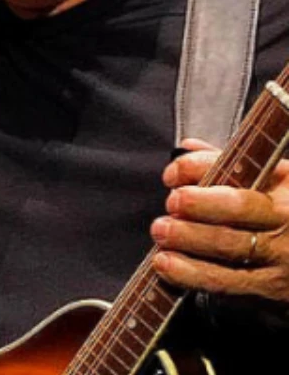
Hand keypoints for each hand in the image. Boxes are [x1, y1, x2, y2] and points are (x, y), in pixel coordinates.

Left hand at [151, 138, 288, 306]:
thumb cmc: (288, 216)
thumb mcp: (274, 183)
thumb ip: (230, 165)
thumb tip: (187, 149)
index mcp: (284, 187)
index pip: (239, 169)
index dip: (199, 167)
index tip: (172, 174)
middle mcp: (286, 219)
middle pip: (237, 207)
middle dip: (196, 203)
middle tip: (170, 204)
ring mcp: (281, 257)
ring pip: (228, 246)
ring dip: (187, 239)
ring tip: (161, 232)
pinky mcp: (272, 289)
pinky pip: (226, 283)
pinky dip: (191, 274)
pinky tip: (168, 266)